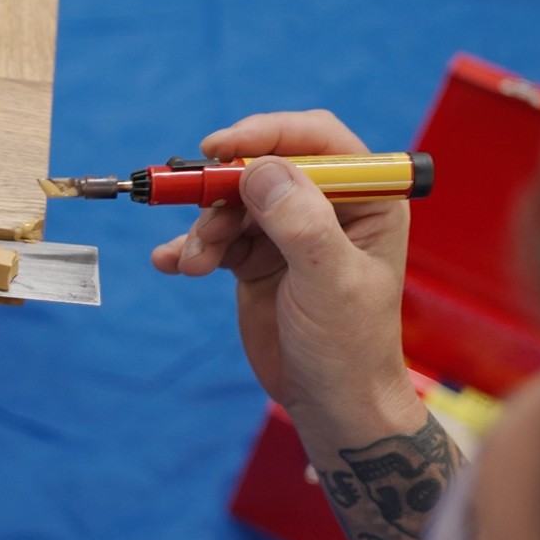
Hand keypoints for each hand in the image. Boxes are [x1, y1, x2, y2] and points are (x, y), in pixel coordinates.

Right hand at [152, 110, 421, 436]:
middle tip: (197, 207)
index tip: (221, 147)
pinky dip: (192, 249)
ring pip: (234, 203)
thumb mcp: (329, 281)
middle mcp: (328, 208)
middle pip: (265, 167)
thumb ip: (300, 222)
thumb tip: (260, 168)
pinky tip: (172, 264)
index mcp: (367, 199)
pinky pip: (217, 239)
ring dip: (206, 228)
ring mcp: (288, 234)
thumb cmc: (350, 346)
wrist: (330, 405)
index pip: (318, 140)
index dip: (269, 133)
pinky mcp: (257, 260)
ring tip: (194, 263)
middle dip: (225, 188)